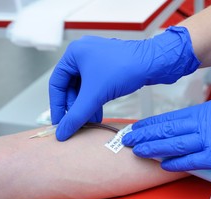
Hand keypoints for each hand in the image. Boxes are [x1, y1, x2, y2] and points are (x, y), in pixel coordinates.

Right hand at [49, 26, 199, 140]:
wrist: (154, 63)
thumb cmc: (125, 68)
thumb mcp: (95, 94)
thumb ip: (76, 115)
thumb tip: (62, 132)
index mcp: (74, 53)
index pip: (56, 83)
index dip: (57, 105)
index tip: (59, 122)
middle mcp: (83, 54)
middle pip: (70, 87)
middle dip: (75, 107)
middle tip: (76, 124)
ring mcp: (97, 60)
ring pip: (85, 88)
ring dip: (86, 106)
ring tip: (88, 122)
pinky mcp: (109, 67)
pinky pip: (96, 86)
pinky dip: (95, 100)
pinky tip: (97, 114)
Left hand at [123, 86, 210, 171]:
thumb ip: (206, 119)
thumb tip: (191, 126)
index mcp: (204, 111)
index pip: (170, 118)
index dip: (151, 124)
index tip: (137, 128)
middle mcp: (203, 124)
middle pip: (167, 130)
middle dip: (145, 135)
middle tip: (128, 139)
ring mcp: (210, 140)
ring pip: (174, 144)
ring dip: (154, 148)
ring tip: (138, 151)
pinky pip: (192, 160)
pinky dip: (175, 162)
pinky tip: (162, 164)